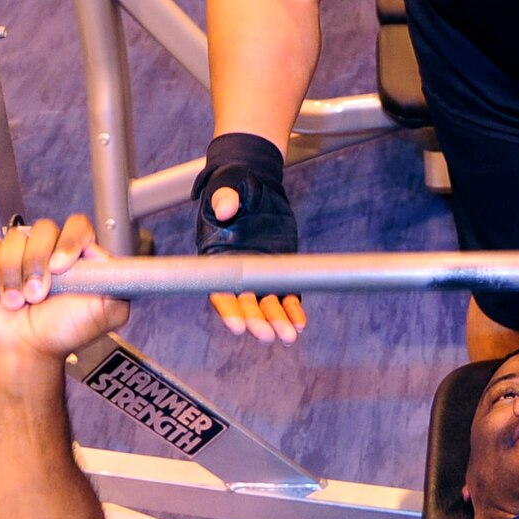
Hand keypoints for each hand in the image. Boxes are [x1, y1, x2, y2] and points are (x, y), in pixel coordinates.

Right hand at [0, 214, 128, 361]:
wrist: (24, 352)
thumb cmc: (62, 333)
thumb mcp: (106, 312)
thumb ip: (117, 281)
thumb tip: (103, 254)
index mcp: (79, 257)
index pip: (78, 227)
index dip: (69, 242)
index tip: (59, 267)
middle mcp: (50, 250)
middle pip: (43, 230)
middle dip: (36, 265)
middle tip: (36, 296)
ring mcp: (20, 254)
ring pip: (14, 239)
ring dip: (12, 274)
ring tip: (15, 302)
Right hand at [203, 183, 307, 345]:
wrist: (254, 181)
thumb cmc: (232, 184)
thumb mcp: (225, 187)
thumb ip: (224, 199)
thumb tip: (226, 209)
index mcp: (217, 257)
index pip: (220, 289)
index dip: (228, 309)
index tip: (237, 326)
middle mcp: (237, 270)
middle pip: (246, 303)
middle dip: (256, 320)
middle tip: (267, 336)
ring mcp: (259, 272)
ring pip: (268, 304)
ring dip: (277, 321)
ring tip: (289, 337)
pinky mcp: (278, 269)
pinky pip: (286, 294)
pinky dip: (293, 309)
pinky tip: (300, 323)